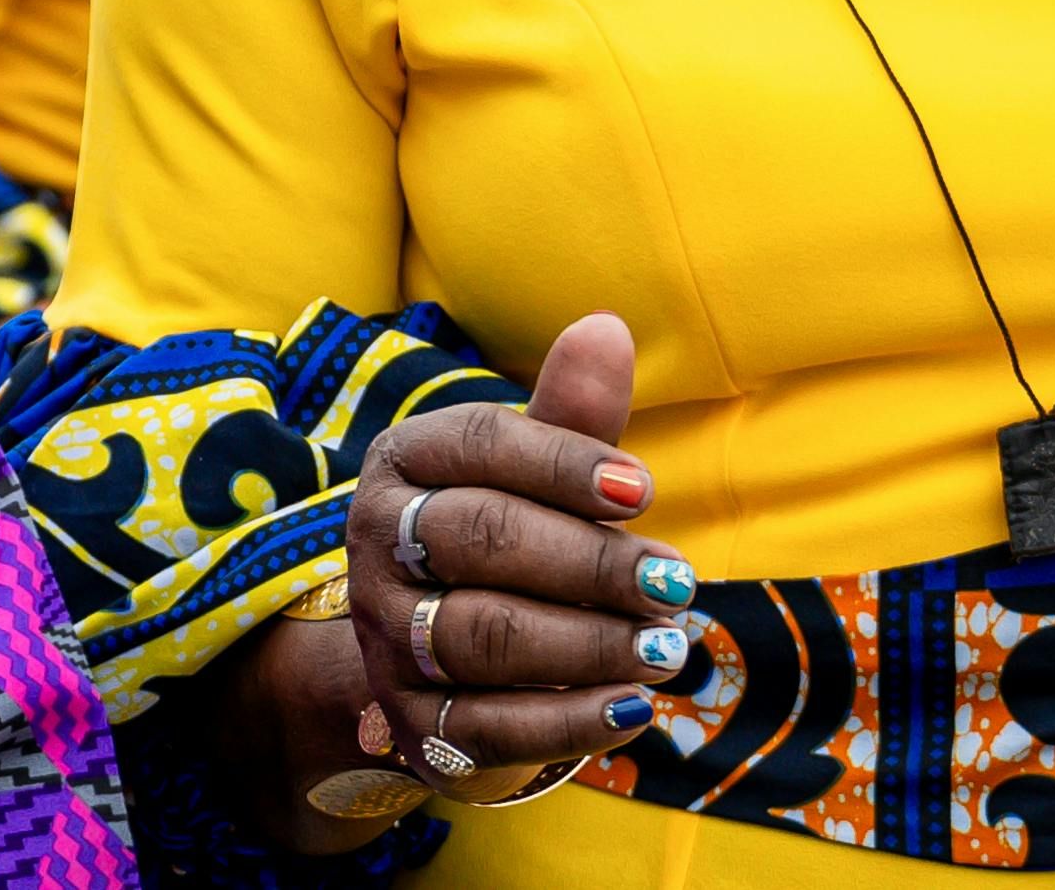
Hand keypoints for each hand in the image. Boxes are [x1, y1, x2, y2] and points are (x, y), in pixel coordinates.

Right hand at [335, 313, 695, 799]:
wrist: (436, 652)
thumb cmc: (507, 530)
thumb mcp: (535, 470)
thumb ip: (571, 412)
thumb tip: (607, 328)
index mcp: (404, 461)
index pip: (480, 444)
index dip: (564, 463)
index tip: (647, 490)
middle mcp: (377, 544)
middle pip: (483, 539)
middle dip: (591, 562)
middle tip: (676, 581)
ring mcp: (387, 637)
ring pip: (484, 635)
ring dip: (587, 643)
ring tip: (668, 645)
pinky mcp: (413, 723)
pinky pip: (488, 725)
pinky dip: (567, 719)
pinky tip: (633, 706)